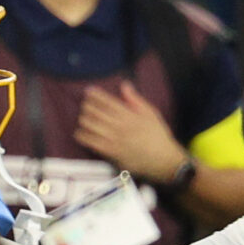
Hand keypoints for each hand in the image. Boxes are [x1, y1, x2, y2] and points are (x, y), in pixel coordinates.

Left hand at [74, 82, 190, 185]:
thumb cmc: (158, 136)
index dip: (96, 95)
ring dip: (84, 120)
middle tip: (84, 105)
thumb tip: (124, 85)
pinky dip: (84, 137)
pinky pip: (93, 143)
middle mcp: (121, 125)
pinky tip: (79, 134)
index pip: (108, 101)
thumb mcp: (151, 113)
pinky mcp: (113, 152)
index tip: (89, 91)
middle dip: (87, 106)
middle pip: (97, 112)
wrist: (164, 159)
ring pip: (92, 126)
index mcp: (130, 114)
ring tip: (82, 118)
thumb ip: (136, 99)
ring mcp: (116, 139)